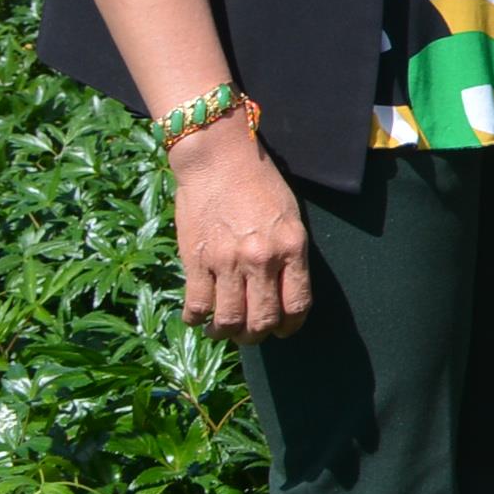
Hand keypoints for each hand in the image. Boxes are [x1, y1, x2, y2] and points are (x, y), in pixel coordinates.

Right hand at [169, 124, 311, 341]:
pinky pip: (196, 306)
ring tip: (223, 330)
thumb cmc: (259, 183)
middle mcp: (261, 259)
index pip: (297, 304)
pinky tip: (199, 317)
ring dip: (226, 333)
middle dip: (258, 335)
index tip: (284, 329)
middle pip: (262, 320)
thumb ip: (290, 254)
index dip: (291, 326)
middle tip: (251, 334)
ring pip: (228, 320)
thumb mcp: (290, 217)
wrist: (218, 159)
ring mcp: (227, 262)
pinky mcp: (196, 260)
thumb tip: (283, 292)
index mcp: (292, 247)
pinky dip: (196, 319)